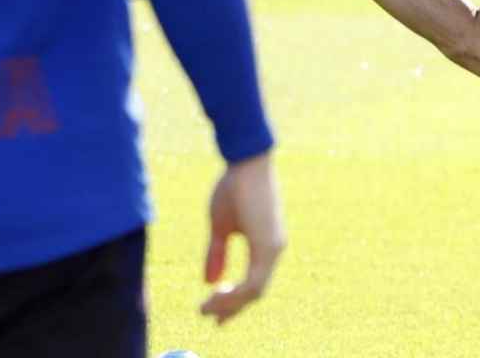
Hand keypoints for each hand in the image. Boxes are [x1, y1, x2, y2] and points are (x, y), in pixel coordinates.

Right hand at [199, 153, 285, 325]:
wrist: (245, 162)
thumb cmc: (234, 188)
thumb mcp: (220, 227)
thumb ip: (217, 253)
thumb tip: (209, 281)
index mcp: (265, 245)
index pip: (253, 283)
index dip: (233, 301)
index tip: (212, 313)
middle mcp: (274, 249)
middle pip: (255, 292)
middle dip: (230, 308)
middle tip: (207, 317)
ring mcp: (274, 248)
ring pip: (255, 291)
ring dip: (229, 304)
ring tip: (205, 308)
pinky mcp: (269, 245)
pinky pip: (254, 282)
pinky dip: (235, 294)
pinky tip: (214, 294)